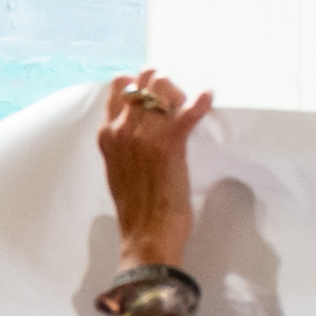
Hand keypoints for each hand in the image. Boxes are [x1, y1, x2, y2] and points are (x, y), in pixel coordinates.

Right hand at [90, 68, 212, 262]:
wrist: (146, 235)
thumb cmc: (136, 210)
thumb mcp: (118, 171)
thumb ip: (123, 145)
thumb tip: (137, 130)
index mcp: (108, 136)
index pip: (119, 87)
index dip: (140, 84)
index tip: (155, 94)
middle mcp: (122, 129)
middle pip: (142, 80)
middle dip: (161, 83)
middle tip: (176, 100)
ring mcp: (145, 134)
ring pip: (162, 86)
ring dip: (179, 91)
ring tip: (190, 104)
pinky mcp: (169, 144)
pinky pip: (188, 110)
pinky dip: (201, 101)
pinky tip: (207, 97)